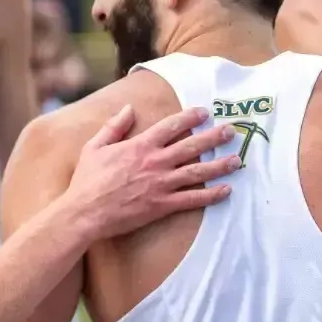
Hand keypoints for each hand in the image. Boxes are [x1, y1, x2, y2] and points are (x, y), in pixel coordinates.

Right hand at [64, 105, 240, 240]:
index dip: (189, 117)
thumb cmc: (87, 181)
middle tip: (231, 132)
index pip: (171, 126)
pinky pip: (192, 199)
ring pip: (197, 171)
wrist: (84, 213)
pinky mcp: (162, 205)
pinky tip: (226, 191)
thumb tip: (128, 108)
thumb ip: (114, 126)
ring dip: (219, 165)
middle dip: (213, 137)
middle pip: (191, 146)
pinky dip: (211, 195)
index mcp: (140, 145)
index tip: (204, 112)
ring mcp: (161, 184)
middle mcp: (155, 162)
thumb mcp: (94, 146)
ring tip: (236, 160)